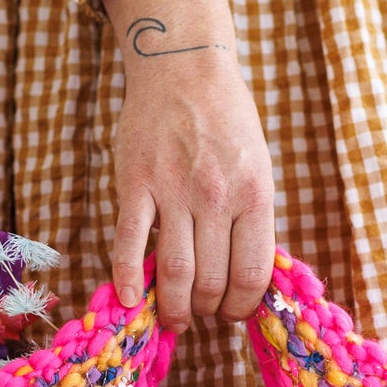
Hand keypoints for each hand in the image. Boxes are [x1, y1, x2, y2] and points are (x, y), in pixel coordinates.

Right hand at [99, 0, 275, 332]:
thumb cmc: (227, 119)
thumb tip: (246, 275)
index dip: (242, 305)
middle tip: (201, 315)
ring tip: (173, 318)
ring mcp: (173, 191)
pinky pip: (130, 243)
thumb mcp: (258, 166)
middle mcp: (216, 197)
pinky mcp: (135, 184)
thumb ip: (251, 218)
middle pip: (212, 280)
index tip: (232, 313)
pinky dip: (128, 278)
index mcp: (254, 194)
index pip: (252, 273)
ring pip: (175, 272)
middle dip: (207, 310)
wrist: (183, 68)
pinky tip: (131, 299)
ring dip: (173, 307)